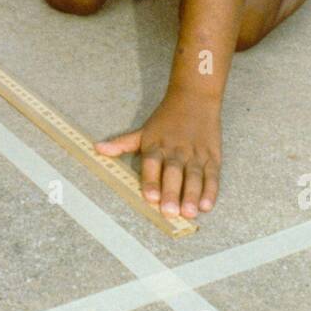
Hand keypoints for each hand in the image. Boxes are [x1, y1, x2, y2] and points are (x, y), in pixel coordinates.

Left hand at [94, 90, 221, 219]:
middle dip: (172, 192)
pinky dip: (210, 191)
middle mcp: (176, 152)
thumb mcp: (143, 130)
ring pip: (194, 177)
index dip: (152, 181)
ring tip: (190, 213)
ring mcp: (195, 155)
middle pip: (174, 173)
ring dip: (193, 195)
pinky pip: (212, 176)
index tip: (151, 198)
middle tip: (170, 211)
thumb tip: (98, 148)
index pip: (153, 164)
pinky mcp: (212, 157)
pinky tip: (207, 205)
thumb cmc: (166, 118)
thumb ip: (122, 144)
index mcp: (156, 146)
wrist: (195, 97)